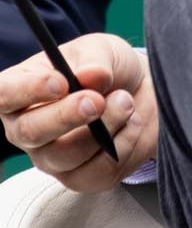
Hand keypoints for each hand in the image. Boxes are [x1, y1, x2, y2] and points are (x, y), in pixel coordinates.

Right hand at [0, 33, 158, 192]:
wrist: (142, 92)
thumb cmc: (107, 69)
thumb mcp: (102, 50)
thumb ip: (95, 61)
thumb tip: (92, 75)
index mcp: (20, 91)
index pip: (4, 94)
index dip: (27, 90)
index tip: (60, 82)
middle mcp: (27, 129)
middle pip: (30, 132)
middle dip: (66, 115)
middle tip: (96, 100)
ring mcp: (52, 158)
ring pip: (68, 155)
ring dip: (105, 126)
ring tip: (125, 100)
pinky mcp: (81, 177)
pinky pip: (98, 171)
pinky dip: (124, 144)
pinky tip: (131, 122)